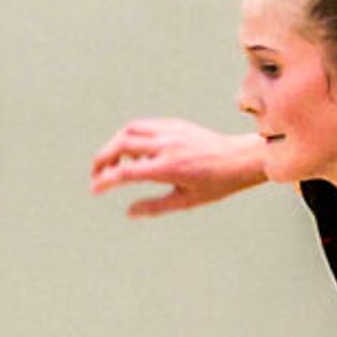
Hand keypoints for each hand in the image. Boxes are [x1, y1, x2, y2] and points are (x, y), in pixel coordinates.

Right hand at [89, 117, 268, 215]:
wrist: (241, 159)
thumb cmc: (217, 184)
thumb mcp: (187, 201)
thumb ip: (155, 207)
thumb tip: (129, 213)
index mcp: (170, 167)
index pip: (126, 172)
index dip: (105, 181)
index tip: (95, 189)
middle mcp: (168, 145)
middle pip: (121, 144)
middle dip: (102, 158)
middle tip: (96, 174)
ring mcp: (171, 131)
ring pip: (130, 130)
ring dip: (114, 145)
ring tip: (112, 163)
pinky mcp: (175, 124)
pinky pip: (144, 126)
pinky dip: (130, 136)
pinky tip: (132, 152)